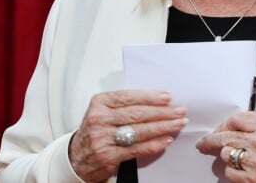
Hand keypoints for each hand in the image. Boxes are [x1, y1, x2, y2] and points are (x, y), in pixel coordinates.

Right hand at [69, 89, 187, 181]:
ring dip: (163, 127)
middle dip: (162, 112)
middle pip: (137, 114)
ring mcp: (103, 138)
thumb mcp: (103, 111)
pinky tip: (166, 139)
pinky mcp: (108, 156)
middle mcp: (99, 119)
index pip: (129, 96)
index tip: (167, 97)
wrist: (76, 158)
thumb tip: (157, 99)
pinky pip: (137, 149)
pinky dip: (154, 144)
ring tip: (178, 123)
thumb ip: (124, 104)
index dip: (150, 97)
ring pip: (139, 131)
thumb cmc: (96, 130)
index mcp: (100, 102)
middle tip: (179, 110)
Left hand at [196, 111, 255, 181]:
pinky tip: (243, 169)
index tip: (217, 129)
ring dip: (227, 157)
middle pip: (225, 137)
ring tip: (237, 157)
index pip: (235, 119)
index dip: (223, 124)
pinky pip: (231, 174)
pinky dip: (233, 172)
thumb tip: (228, 129)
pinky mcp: (254, 181)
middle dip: (210, 141)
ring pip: (226, 155)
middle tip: (203, 144)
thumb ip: (254, 126)